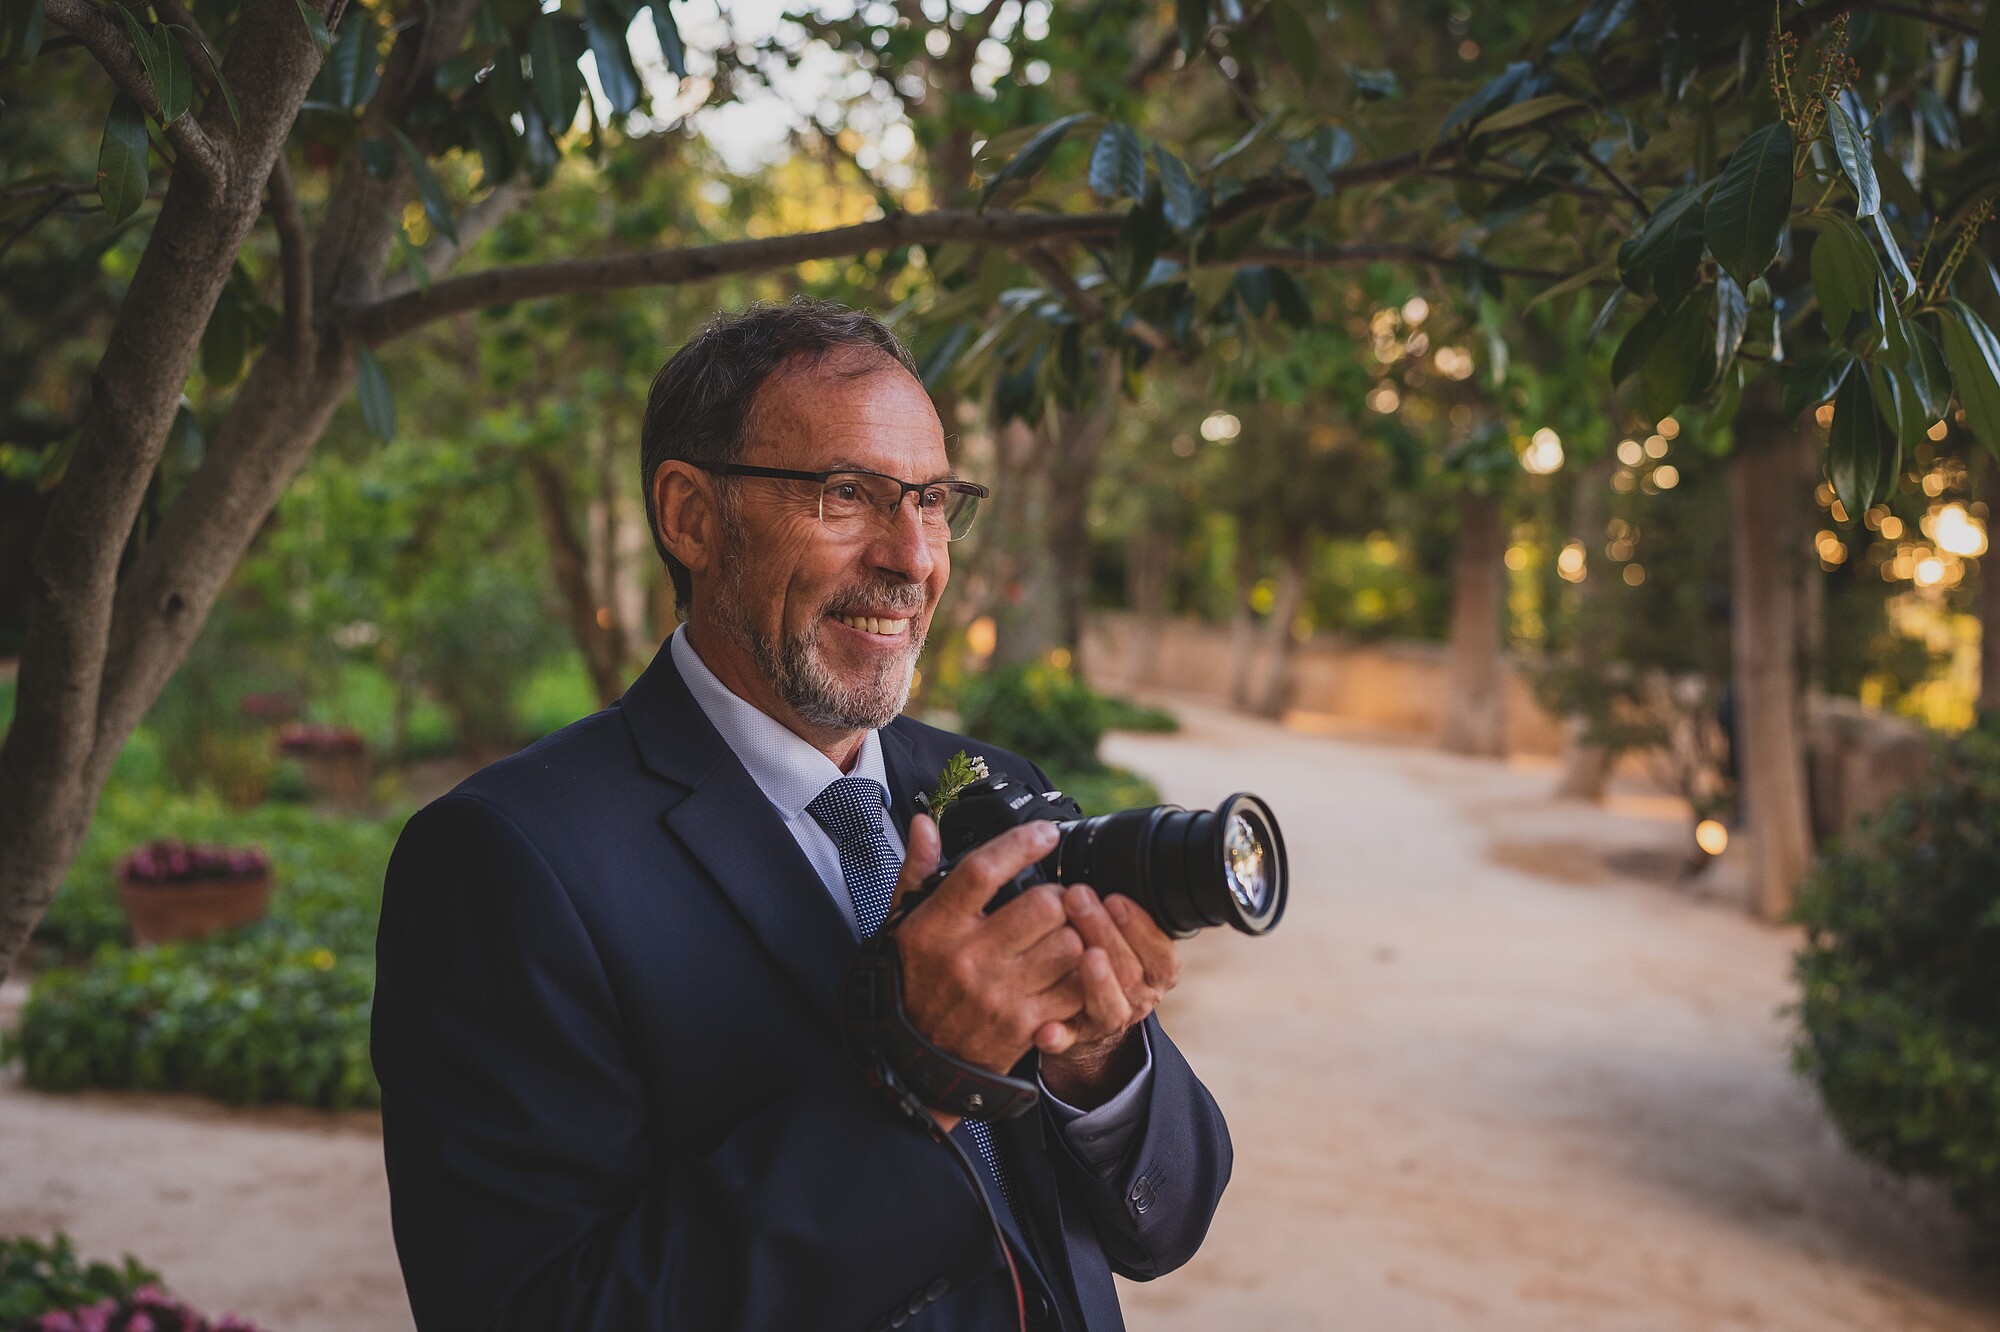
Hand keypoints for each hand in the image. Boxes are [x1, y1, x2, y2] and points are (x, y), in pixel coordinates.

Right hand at [891, 815, 1086, 1129]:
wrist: (914, 1063)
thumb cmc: (910, 984)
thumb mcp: (902, 926)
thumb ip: (917, 872)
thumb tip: (925, 823)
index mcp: (935, 927)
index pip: (983, 871)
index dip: (1021, 844)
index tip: (1045, 832)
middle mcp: (968, 958)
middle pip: (1043, 905)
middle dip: (1058, 896)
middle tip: (1055, 900)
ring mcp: (998, 994)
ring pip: (1069, 945)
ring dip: (1074, 935)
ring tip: (1061, 936)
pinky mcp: (1024, 1026)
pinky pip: (1075, 989)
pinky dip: (1080, 976)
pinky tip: (1067, 971)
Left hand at [1035, 886, 1179, 1108]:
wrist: (1083, 1013)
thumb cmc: (1100, 956)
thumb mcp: (1119, 932)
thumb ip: (1116, 911)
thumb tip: (1102, 864)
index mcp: (1154, 972)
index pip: (1162, 954)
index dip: (1142, 928)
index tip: (1115, 898)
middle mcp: (1137, 998)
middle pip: (1132, 973)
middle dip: (1107, 932)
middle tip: (1078, 898)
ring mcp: (1106, 1021)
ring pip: (1110, 1007)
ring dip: (1097, 980)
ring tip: (1085, 955)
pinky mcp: (1075, 1039)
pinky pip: (1068, 1042)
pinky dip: (1058, 1036)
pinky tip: (1044, 1028)